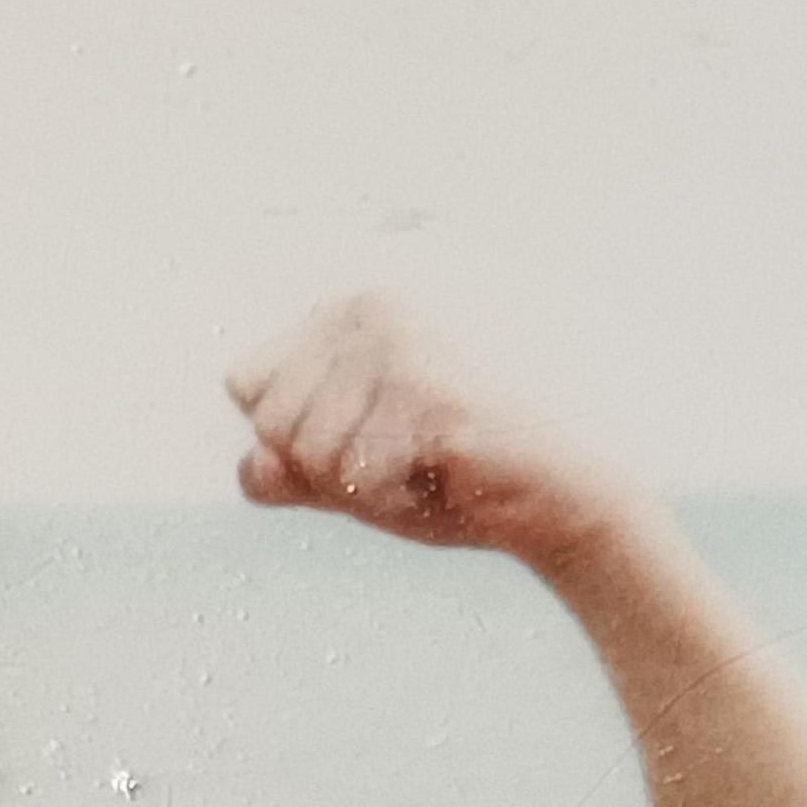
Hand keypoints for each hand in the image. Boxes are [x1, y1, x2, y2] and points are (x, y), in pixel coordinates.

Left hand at [225, 294, 619, 562]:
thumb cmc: (454, 480)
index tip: (370, 434)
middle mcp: (371, 306)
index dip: (295, 438)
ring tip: (429, 463)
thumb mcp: (350, 475)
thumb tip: (253, 468)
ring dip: (365, 486)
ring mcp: (403, 344)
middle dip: (329, 468)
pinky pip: (357, 479)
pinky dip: (397, 499)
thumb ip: (288, 471)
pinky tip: (451, 474)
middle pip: (272, 423)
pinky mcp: (431, 392)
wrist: (561, 500)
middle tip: (404, 456)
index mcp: (349, 309)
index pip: (245, 384)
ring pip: (308, 453)